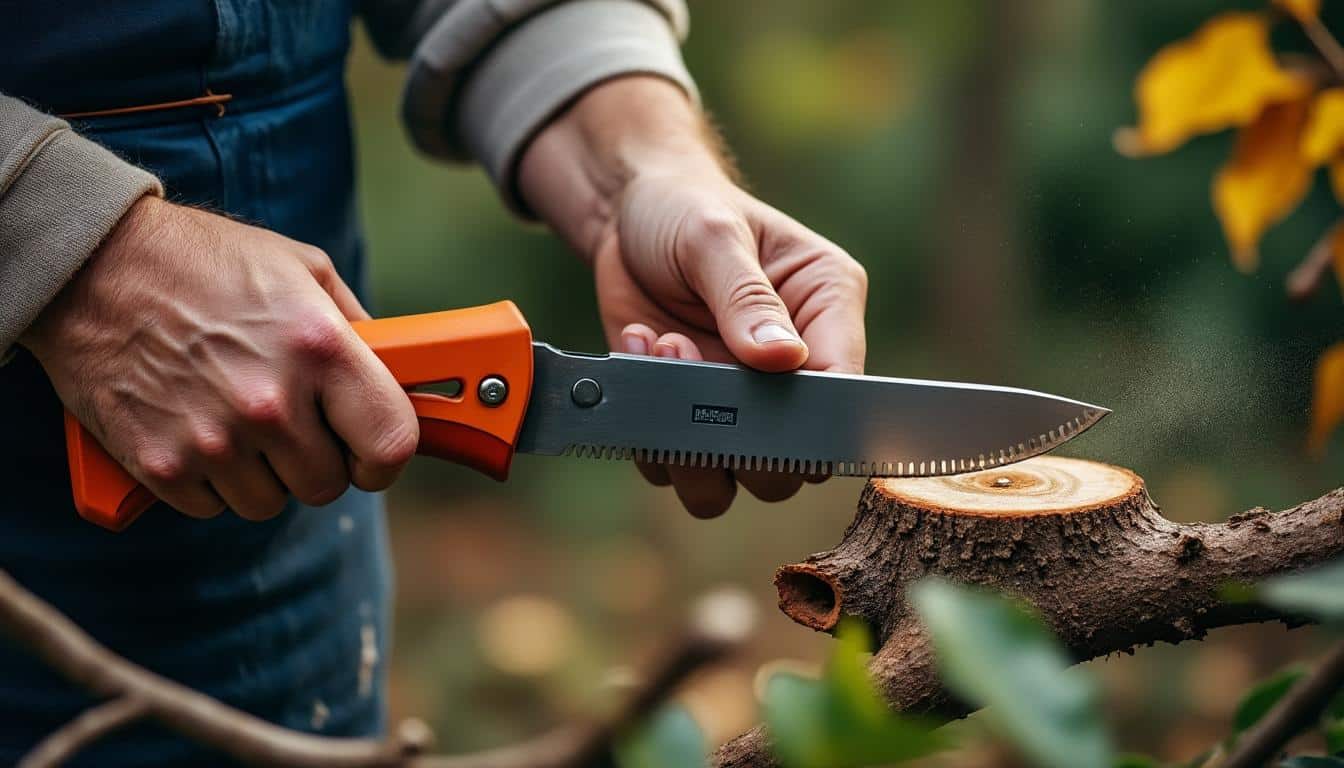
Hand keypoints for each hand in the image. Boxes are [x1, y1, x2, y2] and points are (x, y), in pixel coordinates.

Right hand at [20, 197, 418, 520]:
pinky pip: (212, 506)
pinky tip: (196, 430)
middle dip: (316, 461)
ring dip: (262, 474)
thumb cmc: (205, 261)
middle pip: (326, 485)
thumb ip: (355, 324)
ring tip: (237, 421)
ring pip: (269, 503)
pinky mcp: (162, 464)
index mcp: (320, 349)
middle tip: (291, 425)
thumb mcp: (301, 268)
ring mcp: (214, 440)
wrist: (93, 265)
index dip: (385, 459)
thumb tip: (393, 371)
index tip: (370, 456)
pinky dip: (209, 480)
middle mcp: (271, 402)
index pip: (389, 444)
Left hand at [519, 77, 867, 517]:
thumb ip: (747, 298)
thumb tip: (783, 360)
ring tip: (660, 353)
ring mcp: (737, 398)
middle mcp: (792, 367)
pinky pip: (670, 462)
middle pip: (791, 458)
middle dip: (737, 434)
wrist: (626, 216)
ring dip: (686, 443)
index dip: (809, 413)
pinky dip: (645, 426)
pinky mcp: (686, 412)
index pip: (842, 387)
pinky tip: (635, 346)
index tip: (757, 400)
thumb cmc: (687, 208)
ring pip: (730, 480)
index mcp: (827, 309)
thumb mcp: (715, 236)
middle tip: (686, 358)